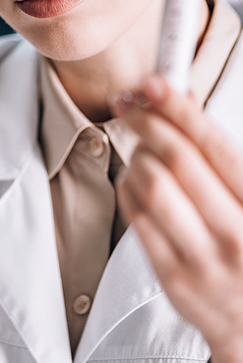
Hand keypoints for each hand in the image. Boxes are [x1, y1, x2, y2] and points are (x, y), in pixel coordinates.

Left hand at [111, 75, 242, 362]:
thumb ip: (220, 153)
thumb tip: (180, 101)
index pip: (213, 147)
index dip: (179, 110)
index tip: (154, 84)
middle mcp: (236, 235)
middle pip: (176, 162)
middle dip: (147, 123)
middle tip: (131, 104)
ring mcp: (202, 260)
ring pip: (150, 187)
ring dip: (137, 155)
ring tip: (143, 150)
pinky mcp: (172, 278)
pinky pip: (136, 217)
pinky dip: (129, 186)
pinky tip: (136, 180)